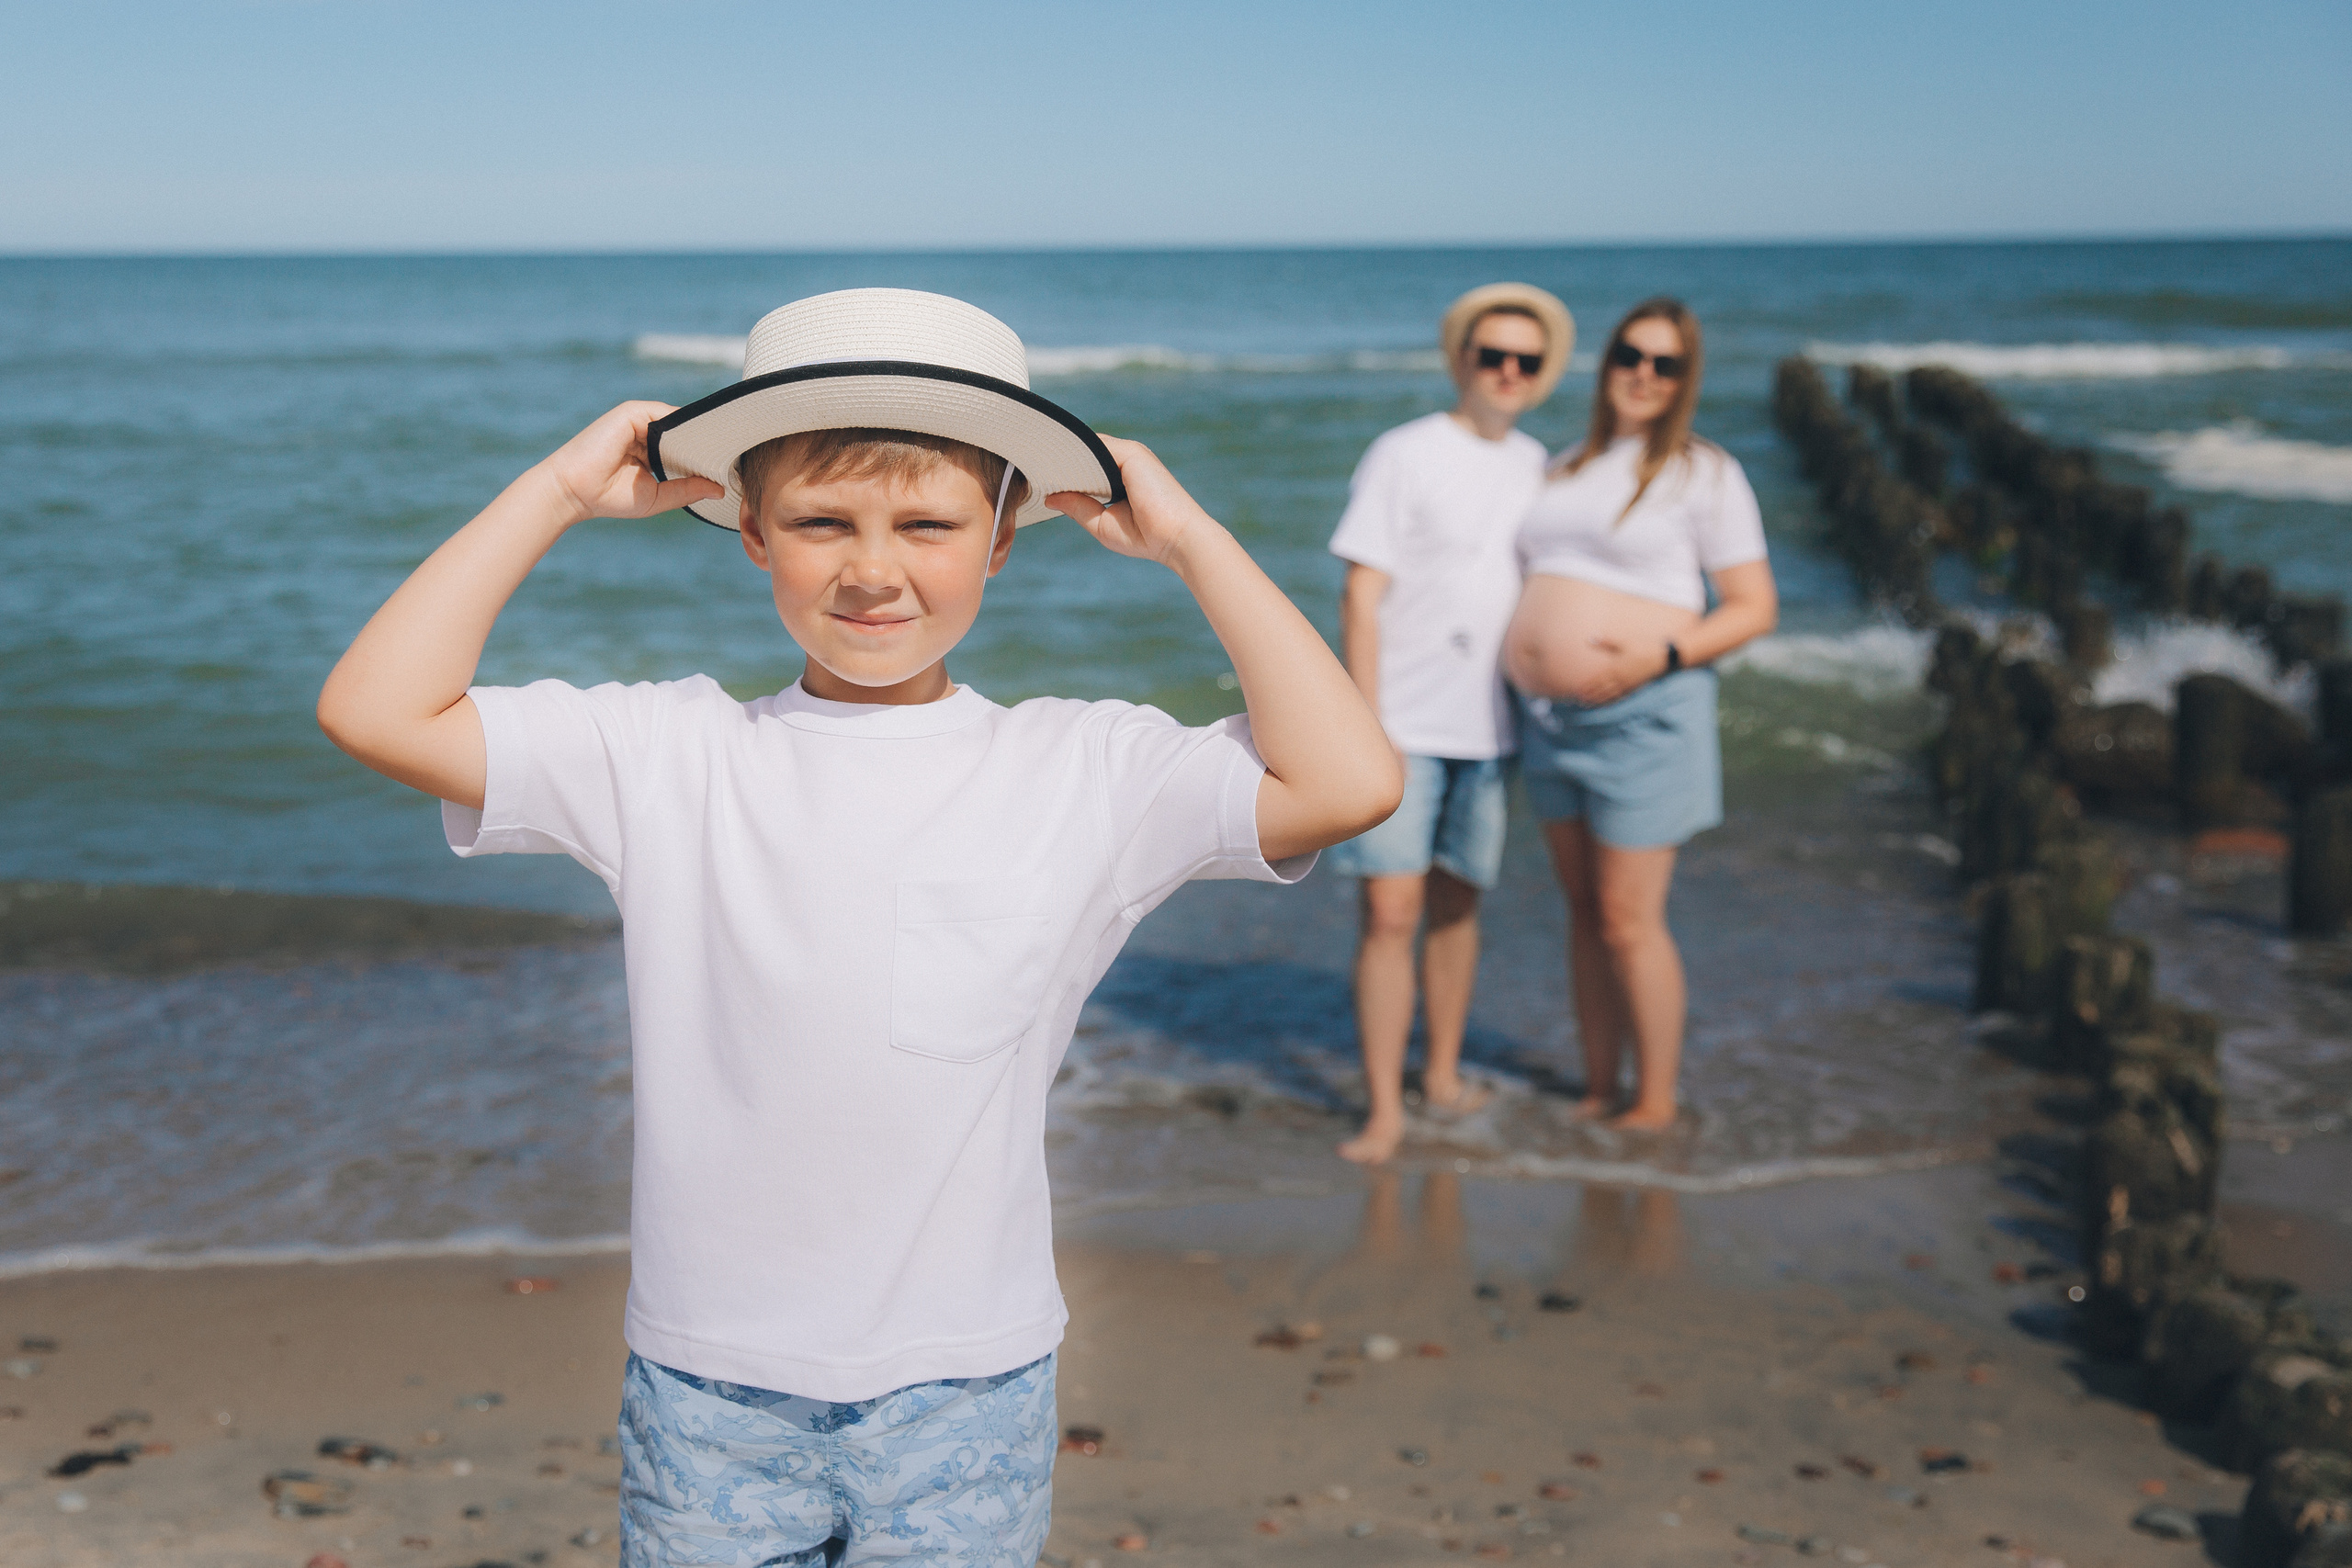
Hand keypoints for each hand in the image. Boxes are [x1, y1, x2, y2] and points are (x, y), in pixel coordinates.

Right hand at [537, 401, 724, 525]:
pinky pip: (668, 415)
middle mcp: (646, 432)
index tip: (735, 465)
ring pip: (681, 423)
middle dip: (710, 443)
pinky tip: (706, 439)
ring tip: (730, 447)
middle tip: (742, 453)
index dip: (708, 455)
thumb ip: (687, 489)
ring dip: (702, 434)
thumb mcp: (659, 496)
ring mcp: (639, 420)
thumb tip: (720, 489)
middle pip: (687, 432)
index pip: (687, 446)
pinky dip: (687, 425)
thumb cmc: (611, 497)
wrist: (575, 491)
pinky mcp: (632, 412)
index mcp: (652, 450)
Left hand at [1047, 435, 1217, 567]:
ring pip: (1088, 447)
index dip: (1064, 470)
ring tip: (1036, 463)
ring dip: (1065, 455)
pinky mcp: (1132, 453)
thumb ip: (1078, 507)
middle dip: (1061, 460)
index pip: (1085, 465)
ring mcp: (1130, 454)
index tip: (1039, 477)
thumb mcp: (1102, 524)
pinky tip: (1055, 463)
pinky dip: (1076, 452)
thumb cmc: (1145, 536)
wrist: (1177, 538)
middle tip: (1030, 466)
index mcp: (1120, 477)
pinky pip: (1096, 446)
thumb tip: (1050, 497)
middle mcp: (1125, 462)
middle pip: (1085, 453)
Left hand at [1564, 637, 1667, 705]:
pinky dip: (1613, 700)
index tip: (1577, 691)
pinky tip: (1608, 702)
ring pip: (1611, 694)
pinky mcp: (1636, 685)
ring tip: (1589, 704)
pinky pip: (1622, 695)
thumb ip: (1606, 641)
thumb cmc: (1644, 645)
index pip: (1597, 679)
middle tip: (1579, 701)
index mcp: (1615, 667)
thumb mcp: (1624, 640)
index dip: (1587, 686)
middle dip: (1590, 695)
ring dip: (1599, 699)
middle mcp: (1621, 678)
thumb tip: (1590, 638)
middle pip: (1602, 689)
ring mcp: (1629, 683)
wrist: (1665, 655)